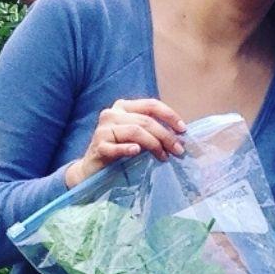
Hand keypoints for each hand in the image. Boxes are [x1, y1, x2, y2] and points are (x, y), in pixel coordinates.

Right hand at [64, 98, 188, 186]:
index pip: (151, 105)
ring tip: (164, 157)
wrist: (92, 168)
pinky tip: (136, 151)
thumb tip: (180, 136)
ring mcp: (103, 130)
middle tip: (178, 150)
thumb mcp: (135, 134)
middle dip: (165, 135)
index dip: (169, 116)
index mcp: (123, 106)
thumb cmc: (118, 149)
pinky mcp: (97, 147)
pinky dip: (127, 149)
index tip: (183, 130)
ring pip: (134, 131)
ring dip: (154, 144)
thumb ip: (152, 130)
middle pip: (145, 121)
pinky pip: (116, 147)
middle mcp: (111, 114)